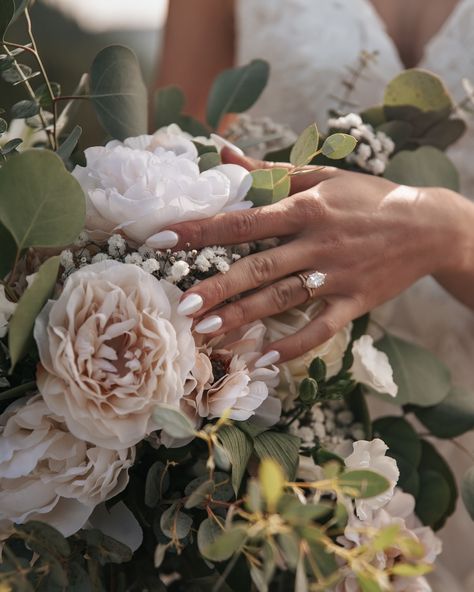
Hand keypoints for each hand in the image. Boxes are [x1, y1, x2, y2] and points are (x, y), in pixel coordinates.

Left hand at [147, 149, 469, 363]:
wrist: (428, 226)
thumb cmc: (368, 197)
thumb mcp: (323, 176)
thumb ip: (269, 171)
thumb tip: (222, 152)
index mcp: (305, 207)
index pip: (242, 219)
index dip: (200, 229)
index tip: (160, 240)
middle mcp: (316, 242)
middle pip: (258, 267)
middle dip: (218, 287)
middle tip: (182, 306)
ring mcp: (336, 275)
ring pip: (282, 300)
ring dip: (244, 318)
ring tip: (206, 333)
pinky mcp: (354, 302)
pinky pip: (320, 328)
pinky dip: (293, 345)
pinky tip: (264, 359)